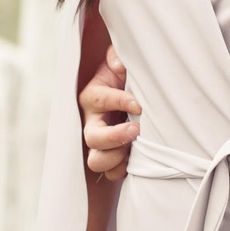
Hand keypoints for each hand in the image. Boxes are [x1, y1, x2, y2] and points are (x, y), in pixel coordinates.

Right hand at [80, 44, 139, 177]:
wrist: (129, 96)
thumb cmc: (124, 79)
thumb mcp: (120, 63)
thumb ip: (117, 56)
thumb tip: (118, 65)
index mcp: (92, 96)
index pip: (100, 99)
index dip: (119, 102)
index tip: (138, 105)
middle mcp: (91, 121)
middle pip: (92, 137)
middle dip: (114, 137)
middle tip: (135, 131)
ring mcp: (98, 142)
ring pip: (96, 160)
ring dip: (115, 158)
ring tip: (134, 149)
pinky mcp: (109, 156)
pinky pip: (109, 173)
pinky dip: (121, 171)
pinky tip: (135, 161)